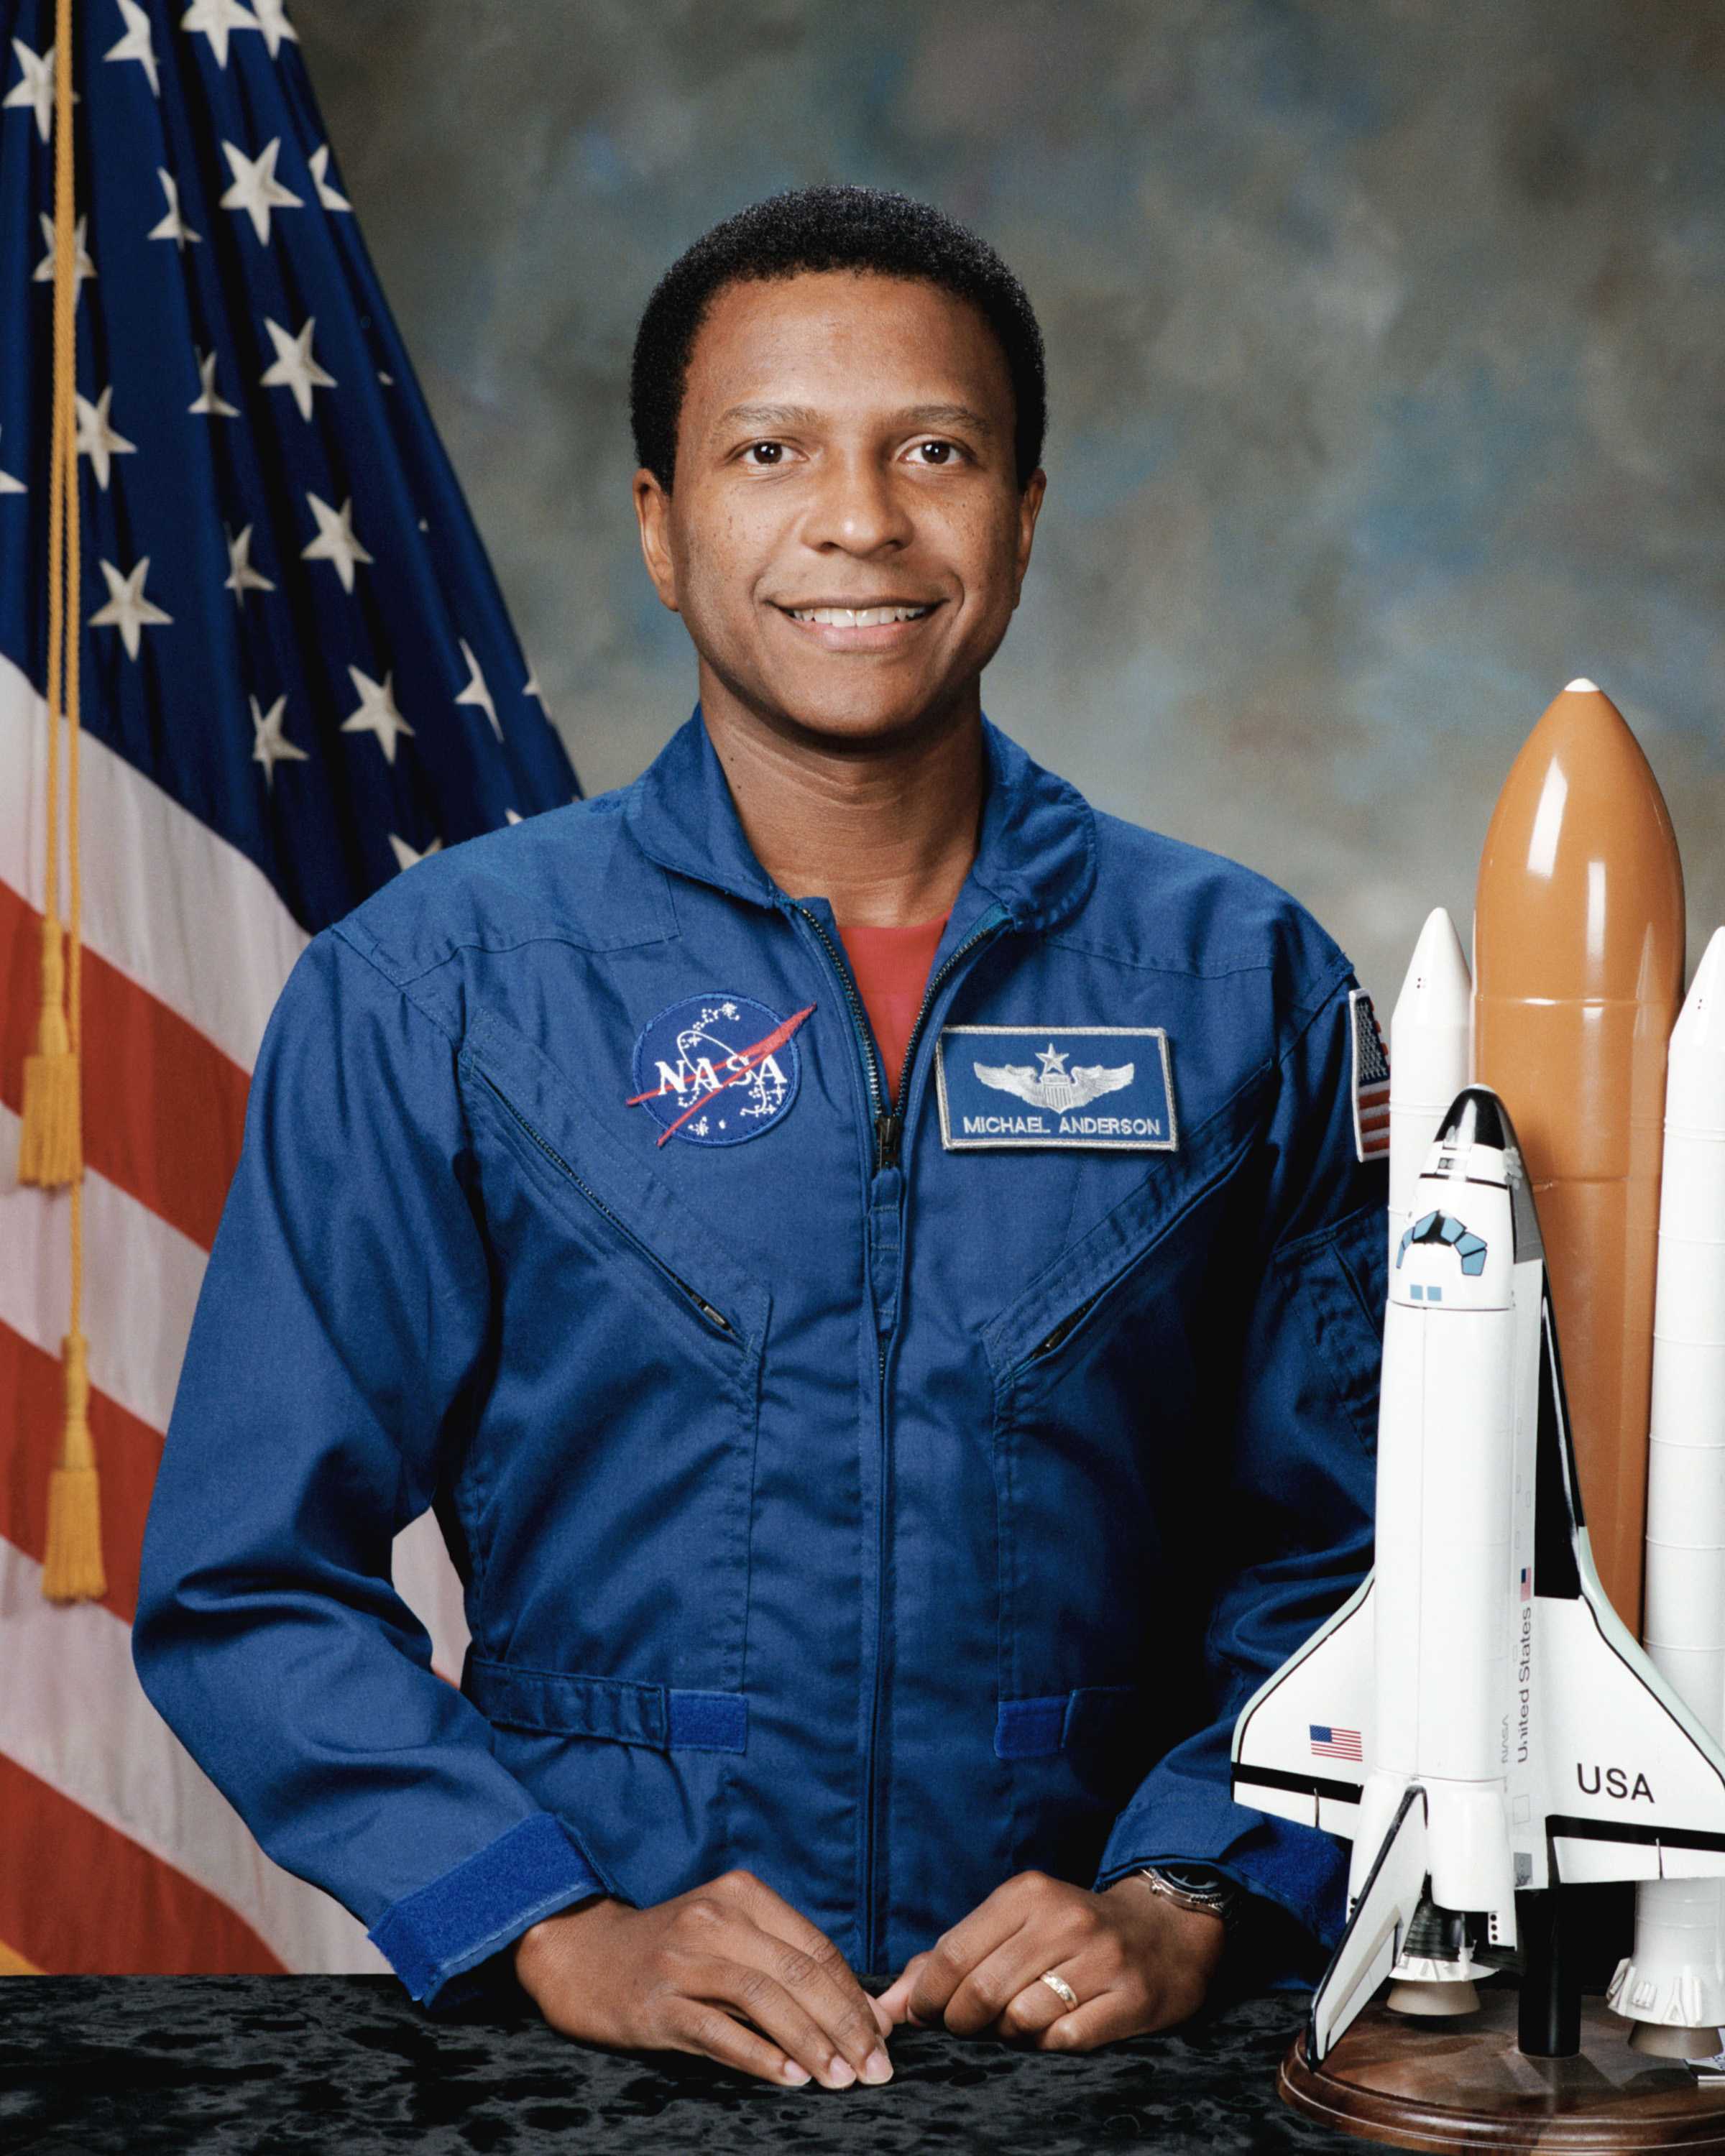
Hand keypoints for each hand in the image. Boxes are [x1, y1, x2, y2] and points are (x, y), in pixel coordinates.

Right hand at [511, 1869, 895, 2089]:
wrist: (584, 1955)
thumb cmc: (672, 1950)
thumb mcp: (727, 1935)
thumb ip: (786, 1963)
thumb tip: (863, 2014)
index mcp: (741, 1895)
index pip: (816, 1948)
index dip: (855, 1996)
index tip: (883, 2038)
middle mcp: (715, 1918)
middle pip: (799, 1973)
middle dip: (847, 2025)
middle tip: (875, 2070)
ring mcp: (684, 1959)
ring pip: (765, 2000)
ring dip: (812, 2044)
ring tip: (841, 2079)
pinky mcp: (658, 2002)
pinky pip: (719, 2031)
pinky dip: (760, 2057)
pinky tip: (791, 2079)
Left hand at [873, 1869, 1224, 2050]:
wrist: (1162, 1930)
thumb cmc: (1068, 1933)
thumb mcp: (1011, 1924)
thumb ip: (947, 1958)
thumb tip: (888, 2008)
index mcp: (1027, 1894)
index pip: (953, 1954)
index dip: (929, 1995)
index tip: (925, 2014)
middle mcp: (1064, 1919)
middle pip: (982, 1990)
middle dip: (961, 2022)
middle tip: (965, 2027)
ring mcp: (1101, 1959)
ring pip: (1021, 2019)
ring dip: (1006, 2035)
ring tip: (1012, 2026)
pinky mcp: (1131, 1998)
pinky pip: (1066, 2039)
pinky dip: (1046, 2045)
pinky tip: (1050, 2031)